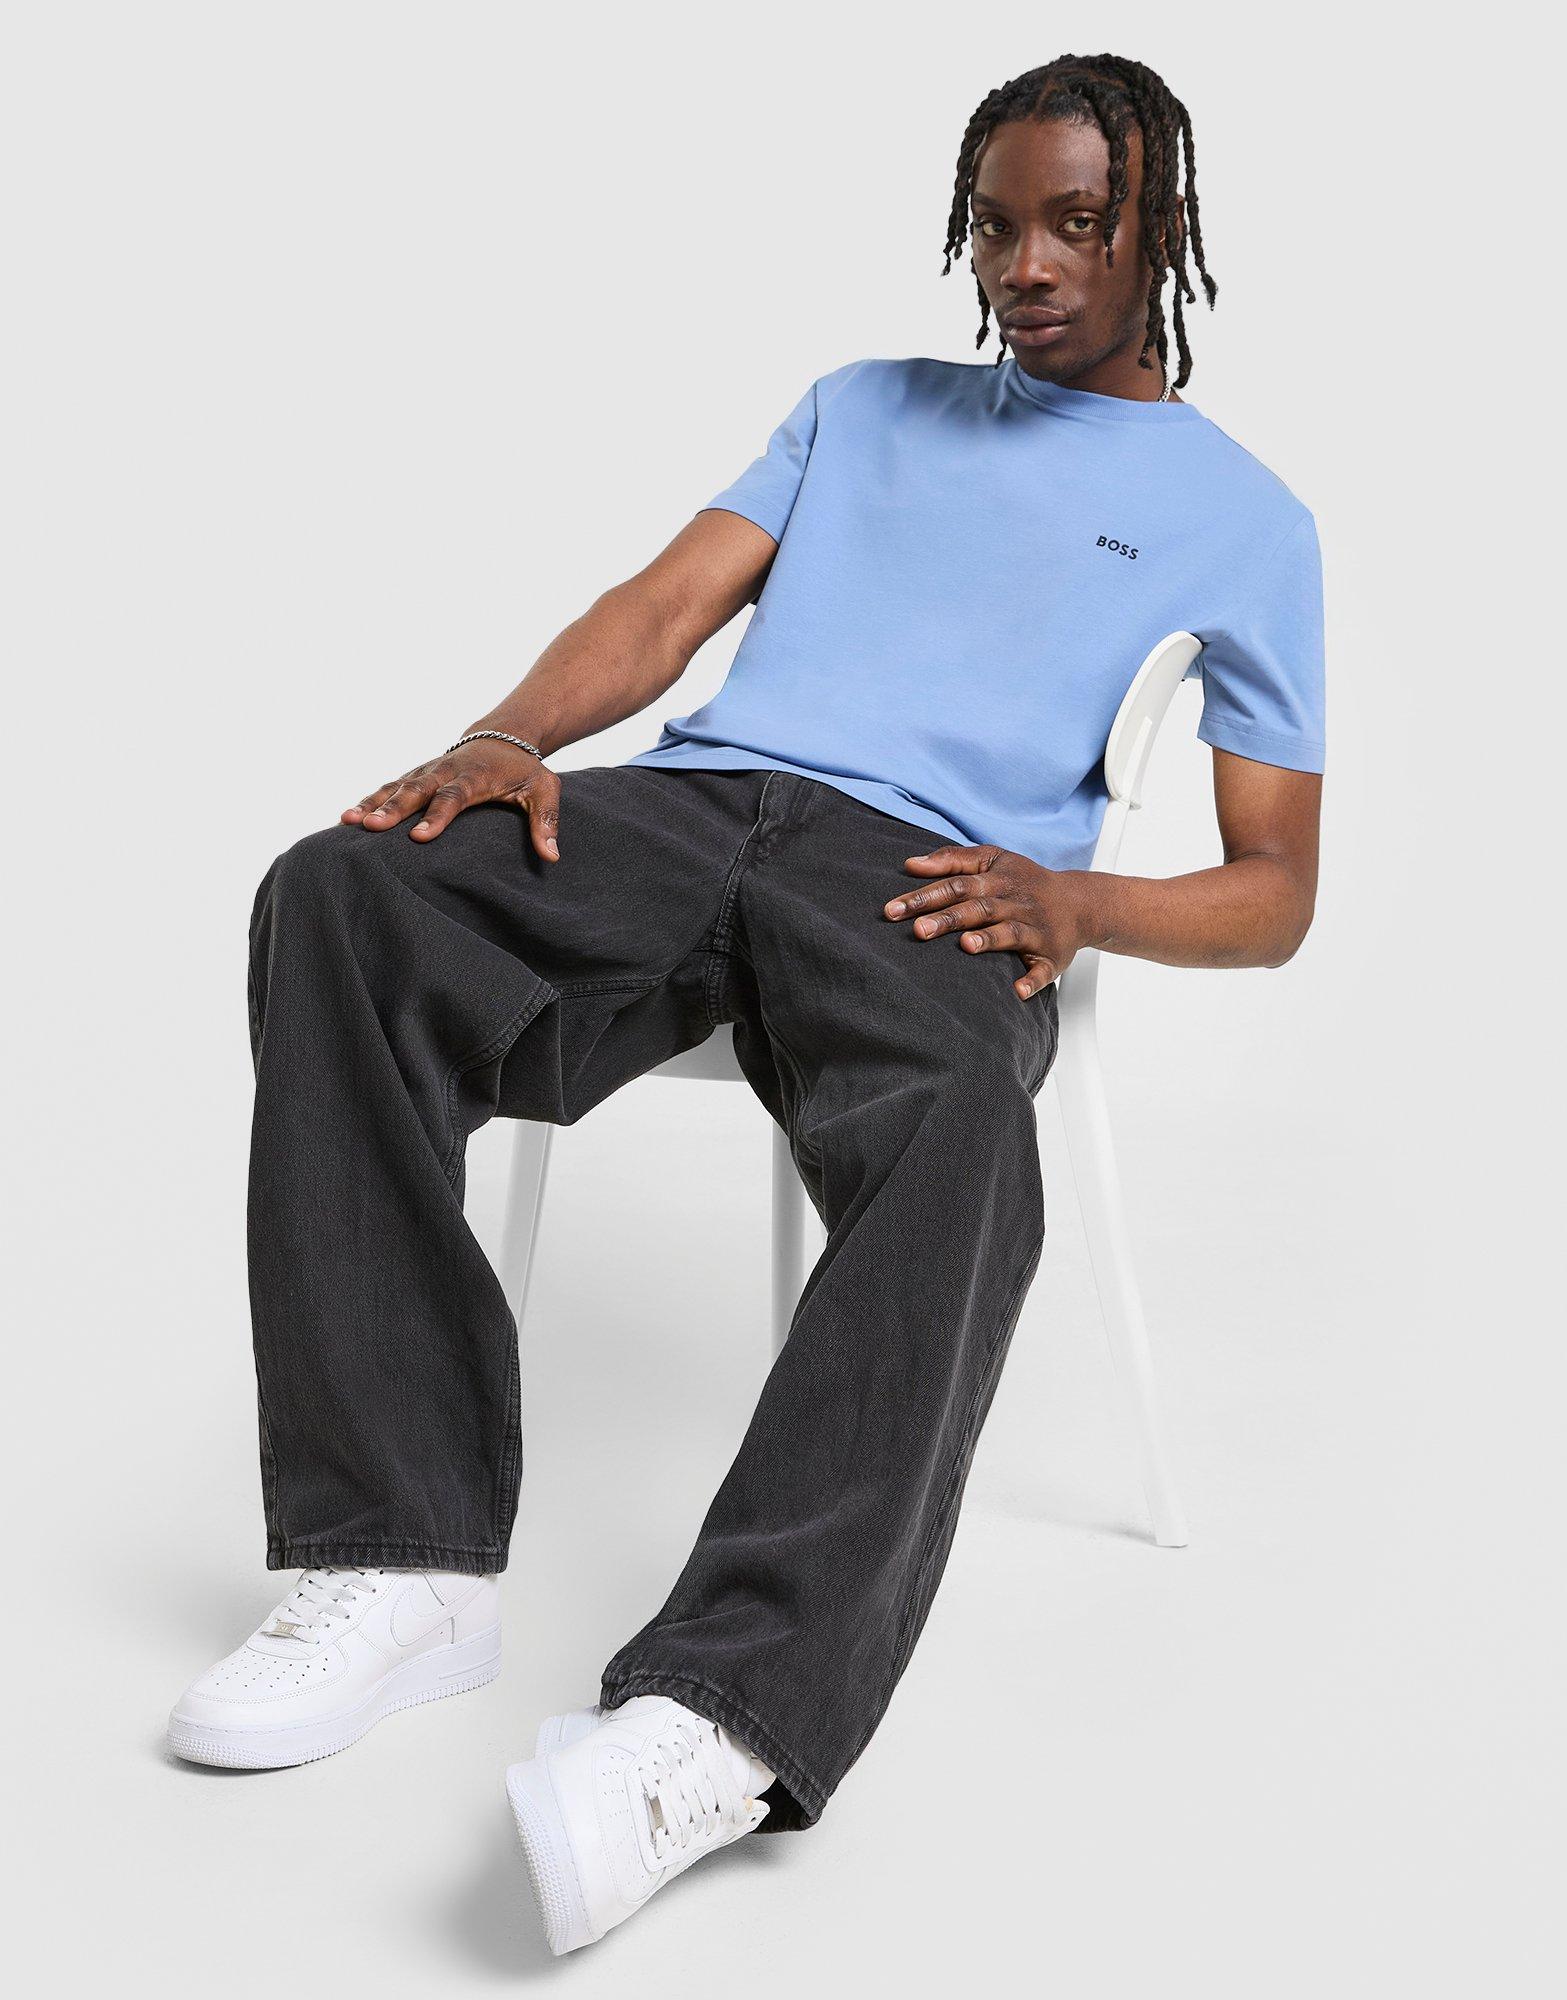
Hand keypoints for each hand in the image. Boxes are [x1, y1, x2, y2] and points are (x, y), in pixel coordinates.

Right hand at [341, 739, 560, 857]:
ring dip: (372, 803)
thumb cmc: (525, 770)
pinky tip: (347, 817)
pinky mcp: (416, 775)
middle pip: (416, 790)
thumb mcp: (544, 790)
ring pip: (396, 787)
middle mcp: (445, 770)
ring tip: (348, 821)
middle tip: (371, 827)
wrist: (504, 737)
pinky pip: (388, 787)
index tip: (420, 837)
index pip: (454, 797)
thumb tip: (551, 856)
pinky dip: (368, 799)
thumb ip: (546, 821)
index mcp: (475, 776)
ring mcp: (427, 772)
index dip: (437, 816)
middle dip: (393, 809)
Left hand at [882, 843, 1093, 999]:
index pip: (956, 885)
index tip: (892, 910)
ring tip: (966, 946)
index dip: (924, 896)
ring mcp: (1034, 929)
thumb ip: (953, 859)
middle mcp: (1015, 903)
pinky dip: (1032, 980)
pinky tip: (1017, 991)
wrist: (1080, 902)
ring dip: (990, 940)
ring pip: (1010, 933)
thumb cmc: (1024, 881)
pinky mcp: (1051, 955)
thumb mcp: (994, 860)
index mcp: (997, 880)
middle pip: (978, 908)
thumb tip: (910, 864)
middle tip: (918, 931)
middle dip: (948, 918)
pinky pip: (1043, 969)